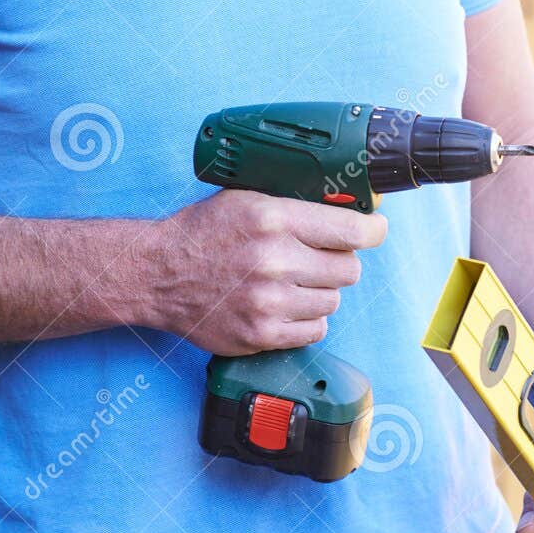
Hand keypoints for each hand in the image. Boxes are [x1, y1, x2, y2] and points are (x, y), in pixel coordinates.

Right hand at [149, 187, 387, 355]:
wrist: (157, 274)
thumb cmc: (202, 232)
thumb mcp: (245, 198)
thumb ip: (294, 204)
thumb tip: (346, 206)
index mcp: (273, 218)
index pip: (350, 230)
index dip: (373, 230)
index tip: (376, 230)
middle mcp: (274, 259)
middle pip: (348, 269)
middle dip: (338, 261)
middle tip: (317, 257)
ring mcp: (268, 301)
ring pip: (333, 300)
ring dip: (320, 291)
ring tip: (292, 282)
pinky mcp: (261, 334)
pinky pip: (315, 329)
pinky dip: (307, 318)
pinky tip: (285, 304)